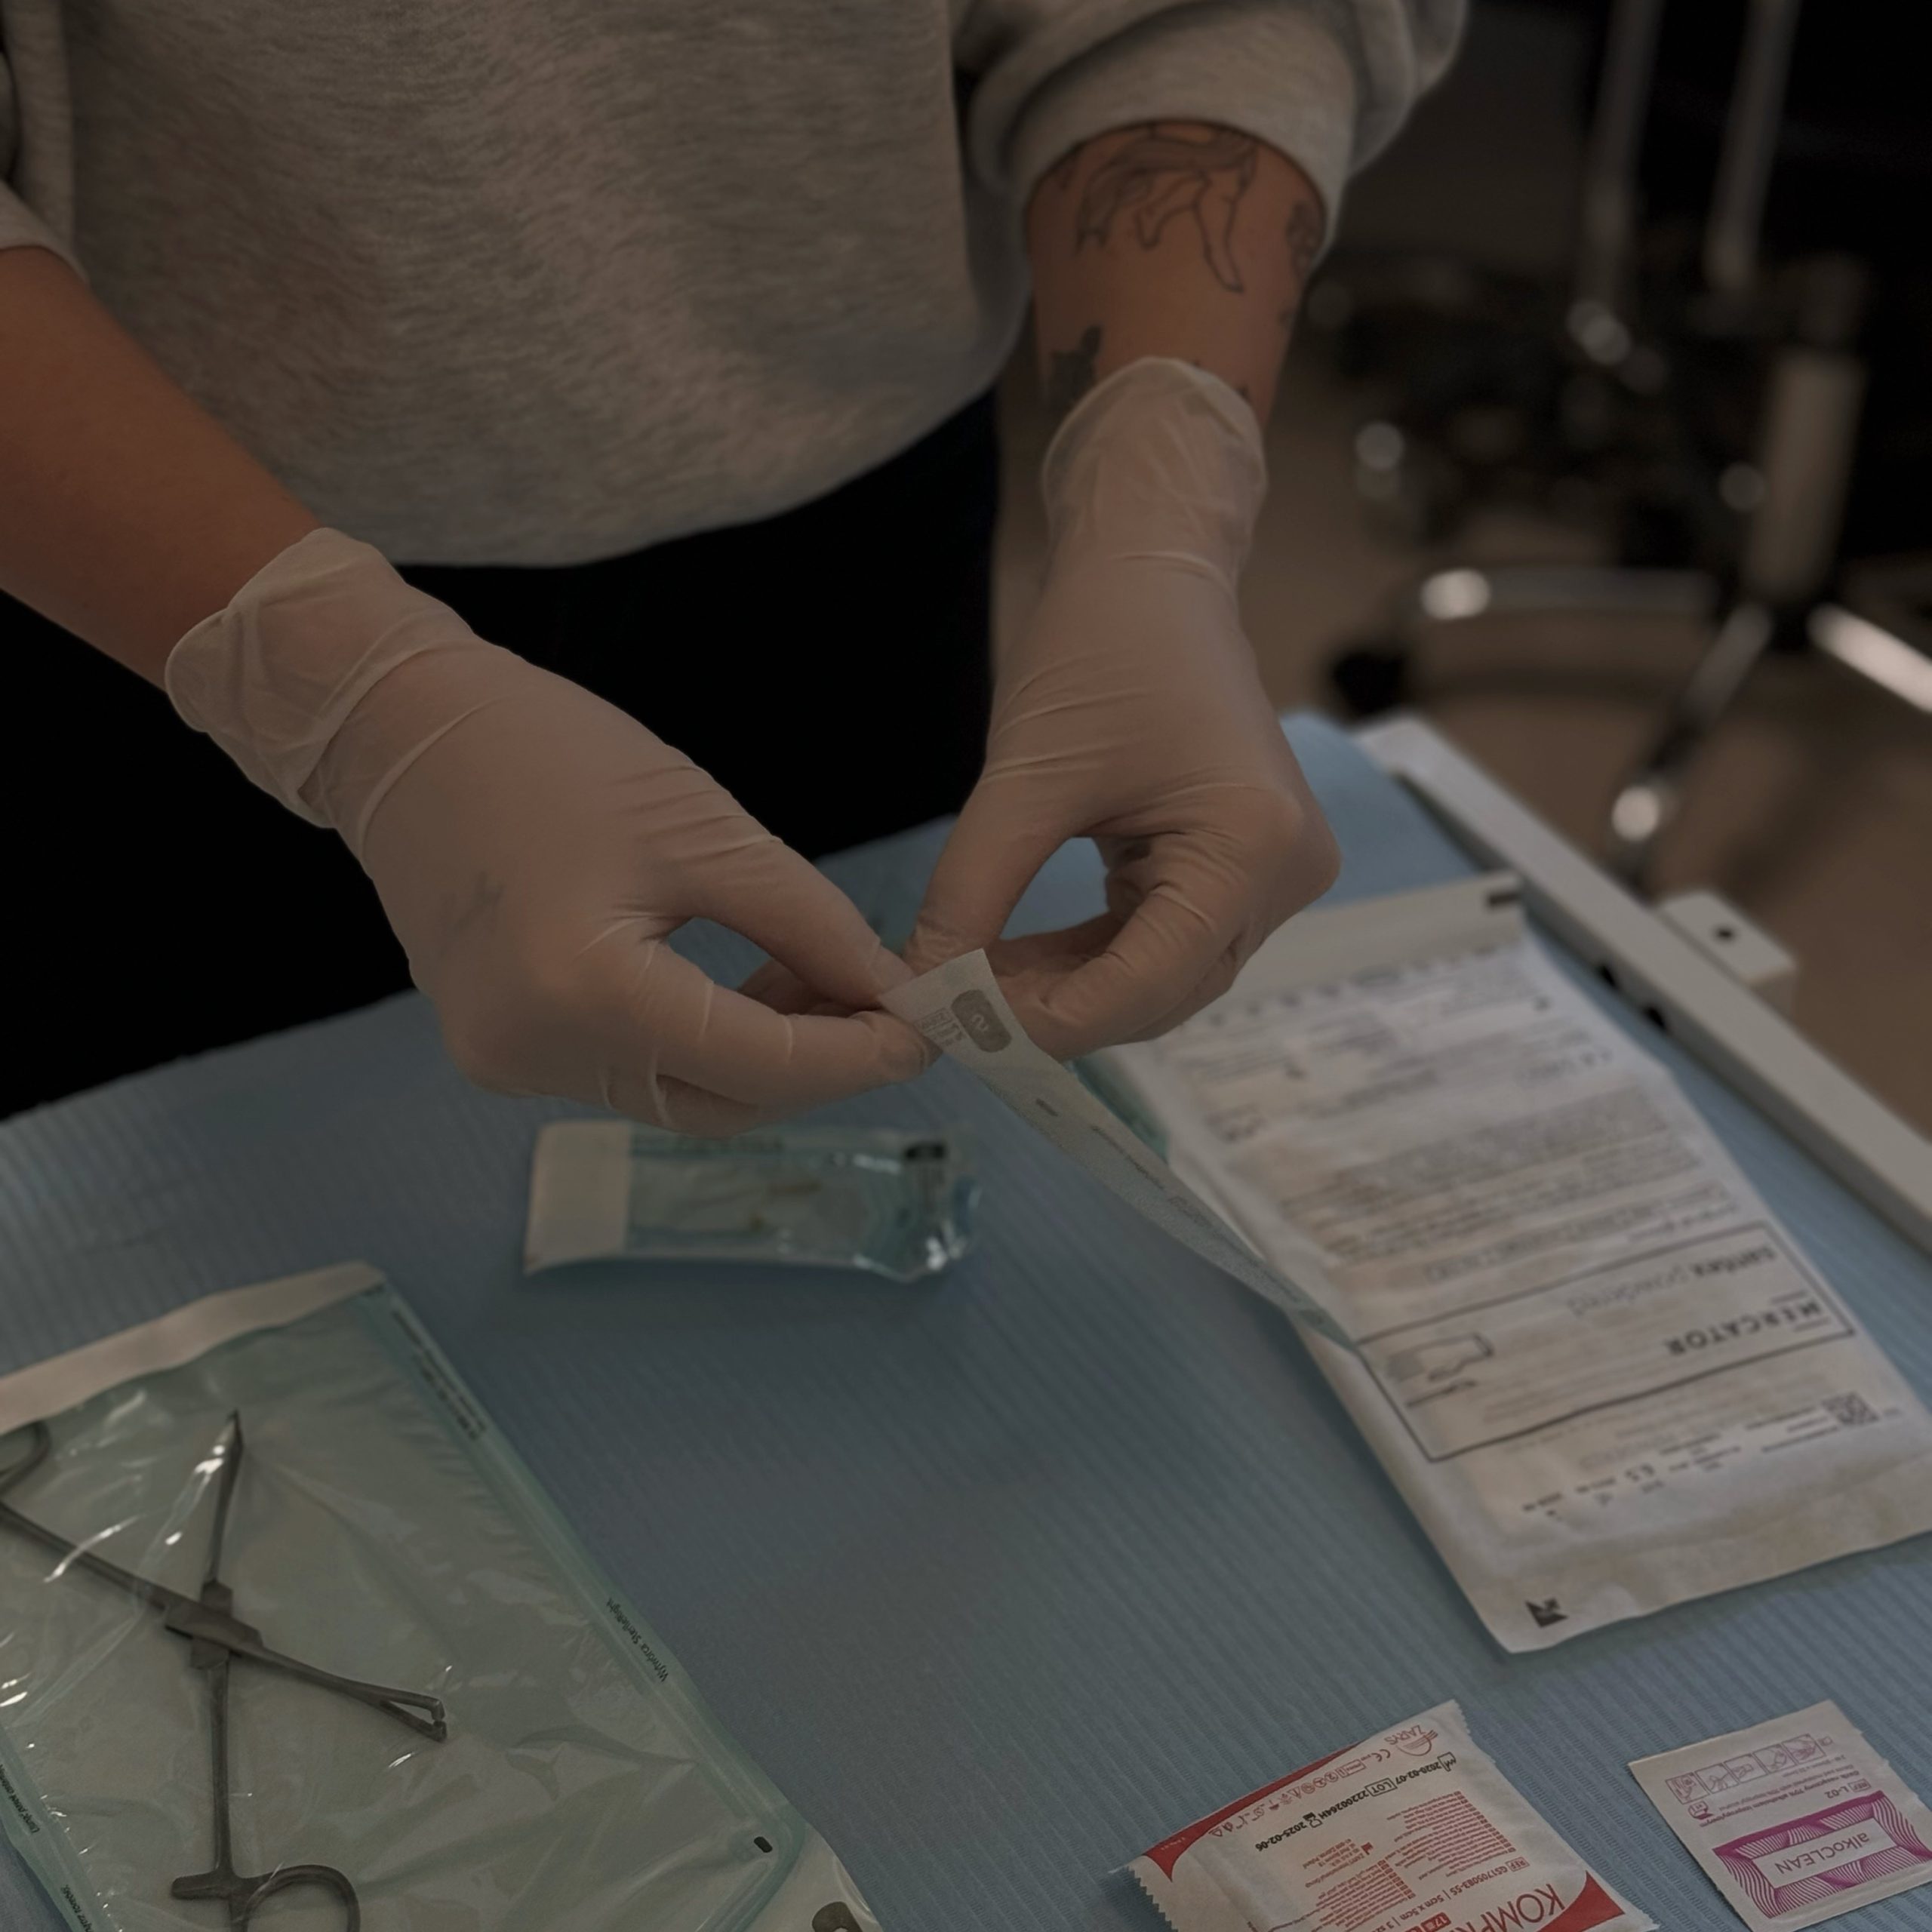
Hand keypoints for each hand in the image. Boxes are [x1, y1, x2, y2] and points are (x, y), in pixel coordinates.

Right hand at [167, 530, 927, 1132]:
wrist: (398, 732)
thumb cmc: (546, 752)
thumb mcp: (702, 828)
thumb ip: (807, 921)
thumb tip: (891, 991)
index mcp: (581, 991)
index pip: (758, 1065)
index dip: (857, 1056)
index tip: (928, 1028)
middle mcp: (535, 1053)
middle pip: (722, 1102)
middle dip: (818, 1066)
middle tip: (889, 1008)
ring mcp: (507, 1063)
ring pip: (678, 1098)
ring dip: (762, 1060)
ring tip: (825, 987)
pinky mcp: (502, 1049)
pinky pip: (630, 1073)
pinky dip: (699, 1047)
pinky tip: (748, 992)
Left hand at [906, 360, 1337, 1056]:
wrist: (1152, 571)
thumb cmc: (1100, 645)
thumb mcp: (1023, 775)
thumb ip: (973, 890)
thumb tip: (925, 986)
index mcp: (1251, 846)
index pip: (1148, 985)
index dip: (1049, 1020)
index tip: (956, 1024)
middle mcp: (1285, 876)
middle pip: (1162, 994)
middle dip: (1056, 1011)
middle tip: (953, 1007)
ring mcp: (1273, 876)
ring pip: (1162, 978)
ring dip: (1070, 989)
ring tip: (973, 979)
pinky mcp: (1245, 869)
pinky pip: (1165, 942)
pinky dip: (1092, 957)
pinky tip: (1016, 956)